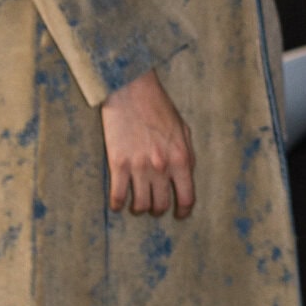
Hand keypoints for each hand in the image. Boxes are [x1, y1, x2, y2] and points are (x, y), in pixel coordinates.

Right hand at [101, 68, 195, 216]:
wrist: (131, 90)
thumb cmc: (159, 107)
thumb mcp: (183, 131)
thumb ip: (187, 156)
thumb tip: (186, 177)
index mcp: (182, 159)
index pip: (187, 198)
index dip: (183, 211)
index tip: (179, 214)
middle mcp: (162, 168)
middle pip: (161, 204)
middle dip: (158, 210)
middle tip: (154, 207)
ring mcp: (139, 167)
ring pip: (140, 205)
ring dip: (139, 208)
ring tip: (136, 204)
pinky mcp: (118, 164)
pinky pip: (118, 196)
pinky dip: (118, 205)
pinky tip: (117, 204)